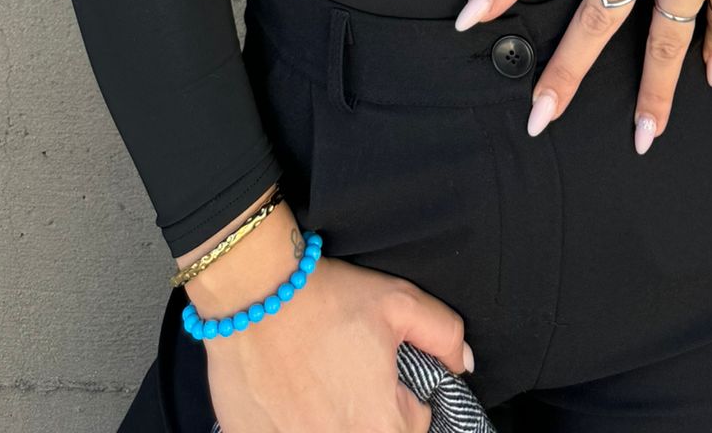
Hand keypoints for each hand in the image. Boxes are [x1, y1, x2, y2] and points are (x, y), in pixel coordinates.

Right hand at [191, 201, 473, 431]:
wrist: (251, 293)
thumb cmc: (325, 299)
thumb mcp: (399, 301)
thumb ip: (444, 334)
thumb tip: (461, 364)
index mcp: (379, 428)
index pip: (414, 425)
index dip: (401, 390)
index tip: (381, 365)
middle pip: (371, 432)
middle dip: (366, 407)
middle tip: (347, 367)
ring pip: (329, 432)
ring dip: (327, 415)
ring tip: (316, 377)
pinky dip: (289, 418)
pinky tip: (284, 387)